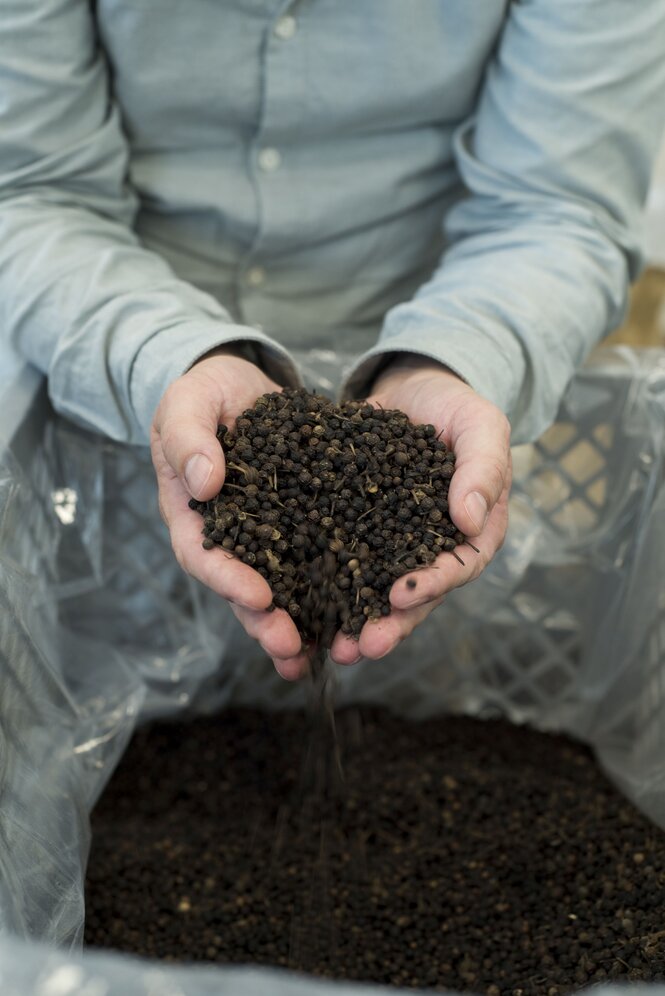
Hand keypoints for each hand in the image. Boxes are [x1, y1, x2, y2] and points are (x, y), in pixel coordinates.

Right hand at [150, 351, 308, 678]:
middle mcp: (228, 536)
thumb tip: (204, 482)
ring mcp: (265, 535)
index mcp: (192, 514)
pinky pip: (317, 559)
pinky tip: (362, 611)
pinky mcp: (300, 524)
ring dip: (300, 622)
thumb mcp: (188, 402)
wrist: (239, 383)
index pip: (203, 555)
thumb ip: (188, 437)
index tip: (258, 597)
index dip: (228, 580)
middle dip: (266, 622)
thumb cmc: (203, 392)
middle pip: (242, 588)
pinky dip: (334, 587)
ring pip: (281, 587)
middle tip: (292, 647)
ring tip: (326, 654)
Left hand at [329, 356, 511, 665]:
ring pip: (372, 589)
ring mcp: (391, 543)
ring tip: (328, 647)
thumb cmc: (459, 406)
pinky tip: (295, 604)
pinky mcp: (355, 529)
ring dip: (352, 619)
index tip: (400, 598)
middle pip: (413, 595)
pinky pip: (338, 559)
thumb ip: (483, 468)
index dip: (430, 586)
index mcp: (471, 533)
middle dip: (387, 624)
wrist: (415, 387)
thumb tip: (471, 521)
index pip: (457, 567)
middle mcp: (430, 548)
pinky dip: (321, 583)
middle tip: (360, 648)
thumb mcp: (481, 426)